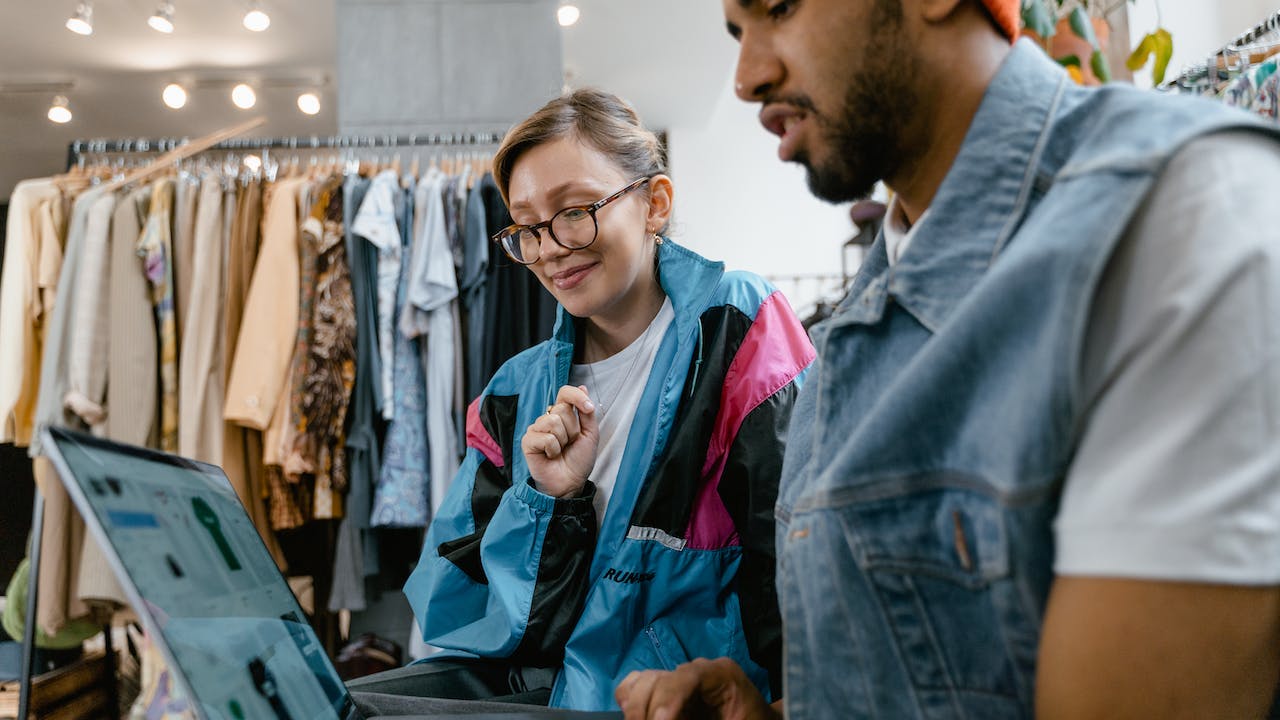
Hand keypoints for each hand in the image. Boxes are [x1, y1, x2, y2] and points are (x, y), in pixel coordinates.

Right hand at [521, 385, 598, 498]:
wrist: (570, 482)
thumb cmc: (579, 460)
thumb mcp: (590, 434)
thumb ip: (586, 412)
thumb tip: (582, 387)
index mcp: (562, 414)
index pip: (565, 392)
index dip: (577, 396)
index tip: (588, 408)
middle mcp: (547, 418)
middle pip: (562, 409)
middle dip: (572, 429)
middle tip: (570, 443)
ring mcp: (536, 429)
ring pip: (553, 422)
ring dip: (563, 440)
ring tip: (560, 450)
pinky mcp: (528, 441)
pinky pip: (545, 438)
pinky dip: (553, 450)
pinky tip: (550, 456)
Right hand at [615, 657, 780, 719]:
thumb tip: (666, 718)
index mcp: (722, 674)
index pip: (688, 676)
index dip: (668, 699)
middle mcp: (697, 669)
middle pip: (658, 679)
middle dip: (647, 711)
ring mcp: (679, 677)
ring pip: (641, 682)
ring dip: (637, 709)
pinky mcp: (667, 690)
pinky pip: (637, 688)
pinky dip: (632, 705)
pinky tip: (641, 718)